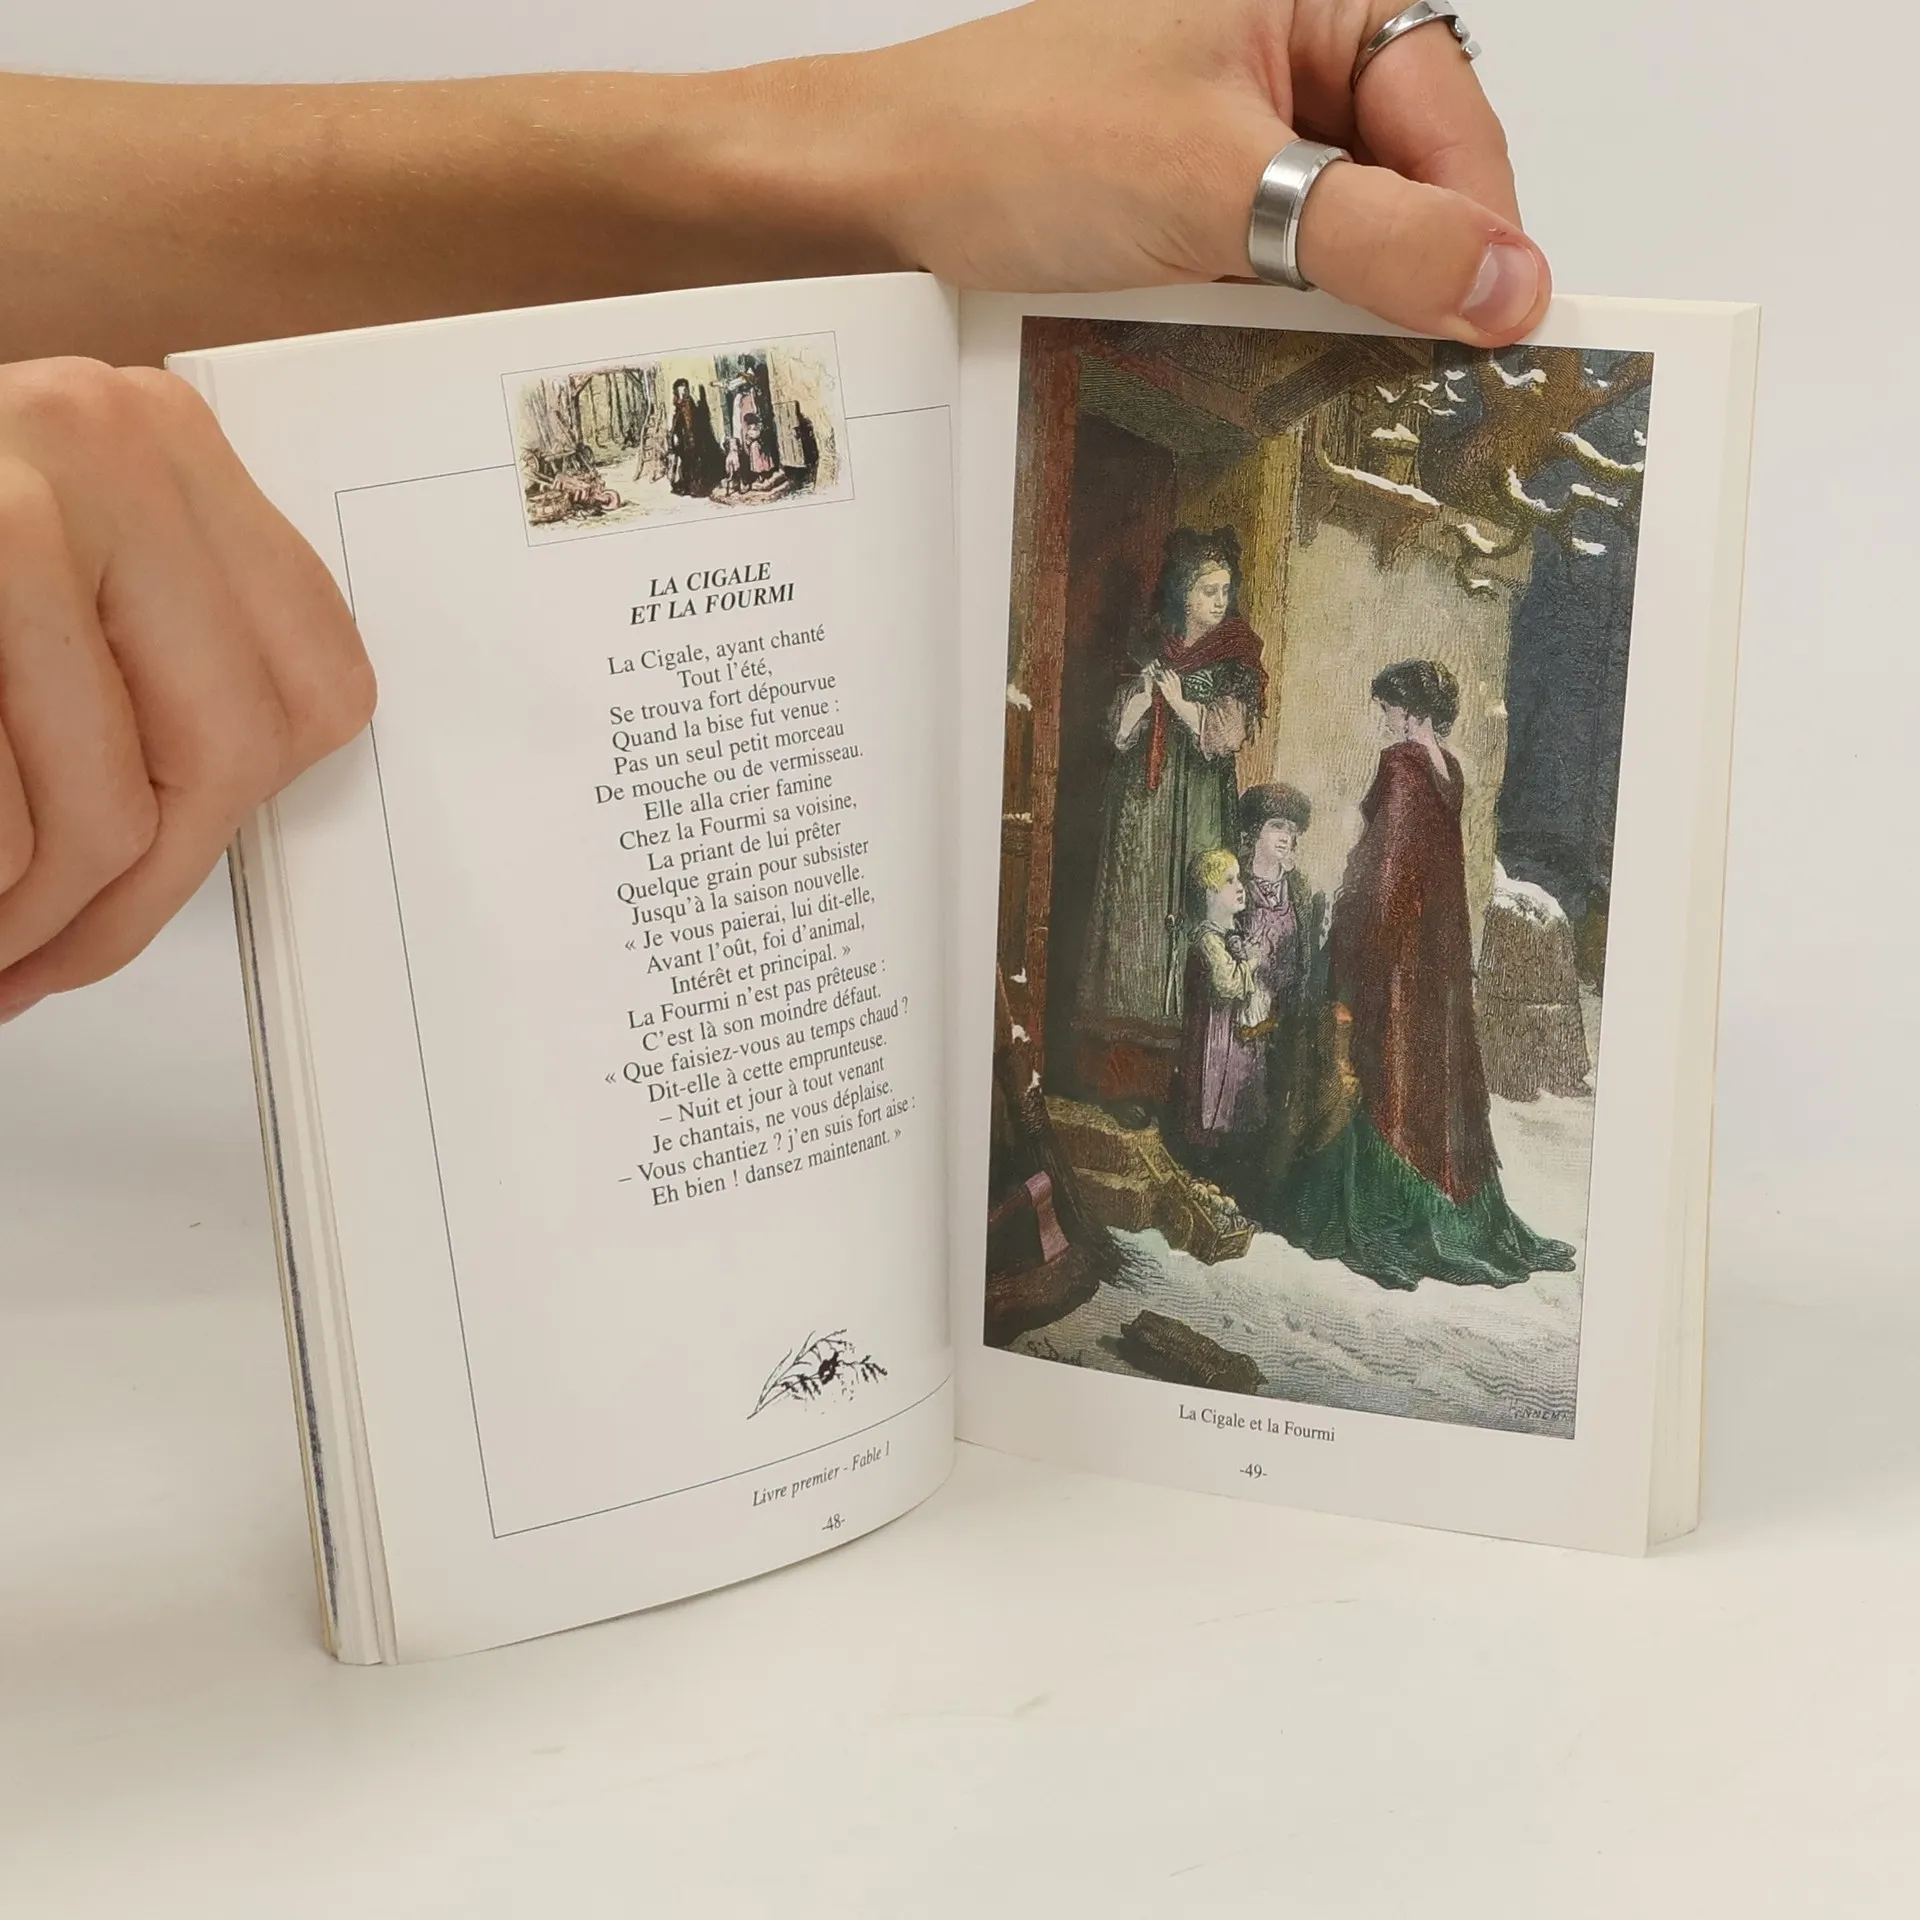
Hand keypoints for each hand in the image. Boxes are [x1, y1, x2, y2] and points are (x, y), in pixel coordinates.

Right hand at [0, 360, 373, 1020]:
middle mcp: (110, 448)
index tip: (157, 875)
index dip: (232, 814)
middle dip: (130, 894)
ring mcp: (17, 501)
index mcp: (165, 448)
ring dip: (36, 913)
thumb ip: (141, 653)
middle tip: (50, 950)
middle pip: (231, 755)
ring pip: (108, 806)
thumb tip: (198, 831)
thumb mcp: (40, 569)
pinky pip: (5, 817)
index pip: (311, 687)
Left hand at [851, 0, 1547, 344]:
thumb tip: (1511, 283)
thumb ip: (1376, 237)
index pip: (1452, 114)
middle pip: (1408, 178)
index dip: (1481, 222)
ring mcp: (1239, 135)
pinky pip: (1278, 267)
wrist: (882, 191)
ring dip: (1339, 303)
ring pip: (1343, 233)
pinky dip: (1279, 315)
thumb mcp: (1221, 187)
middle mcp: (1286, 55)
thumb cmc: (1020, 142)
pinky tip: (1263, 352)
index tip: (1499, 324)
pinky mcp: (1198, 205)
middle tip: (1417, 368)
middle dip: (1409, 269)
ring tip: (1325, 358)